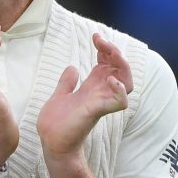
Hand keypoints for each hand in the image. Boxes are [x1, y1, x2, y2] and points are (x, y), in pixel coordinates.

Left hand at [37, 33, 132, 160]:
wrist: (50, 141)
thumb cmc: (56, 123)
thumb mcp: (60, 95)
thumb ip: (67, 83)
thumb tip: (73, 67)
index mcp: (92, 87)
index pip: (108, 63)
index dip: (106, 48)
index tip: (95, 36)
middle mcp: (100, 93)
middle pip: (121, 69)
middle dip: (115, 52)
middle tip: (101, 42)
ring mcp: (101, 101)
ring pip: (127, 82)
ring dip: (122, 66)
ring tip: (110, 54)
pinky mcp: (98, 111)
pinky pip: (121, 101)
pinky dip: (120, 90)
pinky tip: (110, 80)